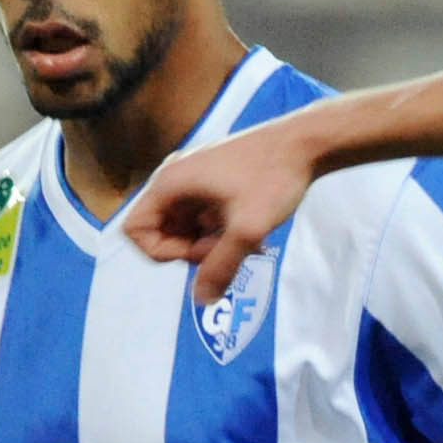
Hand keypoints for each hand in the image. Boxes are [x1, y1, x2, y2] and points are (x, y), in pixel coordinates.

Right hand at [115, 112, 328, 302]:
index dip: (163, 252)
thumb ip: (221, 266)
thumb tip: (202, 300)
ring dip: (212, 243)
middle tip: (228, 247)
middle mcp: (175, 179)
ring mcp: (194, 179)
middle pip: (162, 232)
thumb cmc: (273, 177)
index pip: (136, 230)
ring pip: (187, 228)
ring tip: (247, 239)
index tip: (200, 252)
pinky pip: (203, 217)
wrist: (306, 142)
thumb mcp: (247, 228)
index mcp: (170, 183)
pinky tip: (252, 231)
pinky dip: (222, 231)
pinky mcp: (212, 181)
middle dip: (193, 250)